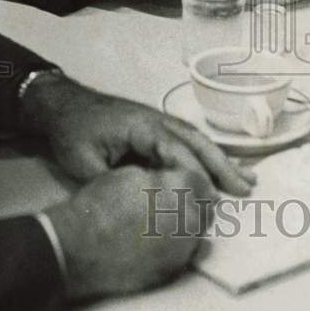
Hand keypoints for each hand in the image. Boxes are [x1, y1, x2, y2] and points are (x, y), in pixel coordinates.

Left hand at [22, 73, 254, 195]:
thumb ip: (111, 183)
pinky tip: (222, 168)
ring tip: (247, 181)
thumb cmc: (72, 132)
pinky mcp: (156, 128)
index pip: (176, 150)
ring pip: (197, 140)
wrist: (62, 104)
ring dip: (221, 160)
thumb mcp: (82, 163)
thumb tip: (139, 206)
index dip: (195, 173)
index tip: (212, 197)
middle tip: (245, 189)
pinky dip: (207, 155)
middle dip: (222, 166)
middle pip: (196, 142)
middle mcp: (157, 120)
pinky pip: (188, 141)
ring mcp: (159, 121)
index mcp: (142, 126)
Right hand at [45, 164, 214, 300]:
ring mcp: (182, 250)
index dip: (191, 182)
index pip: (203, 183)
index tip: (182, 182)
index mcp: (181, 190)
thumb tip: (171, 183)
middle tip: (172, 202)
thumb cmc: (100, 206)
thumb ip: (160, 179)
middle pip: (206, 211)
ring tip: (161, 223)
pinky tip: (154, 243)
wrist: (78, 248)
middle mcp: (190, 221)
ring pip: (197, 235)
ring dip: (186, 227)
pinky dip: (175, 248)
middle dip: (194, 205)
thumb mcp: (131, 175)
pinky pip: (183, 257)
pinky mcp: (170, 273)